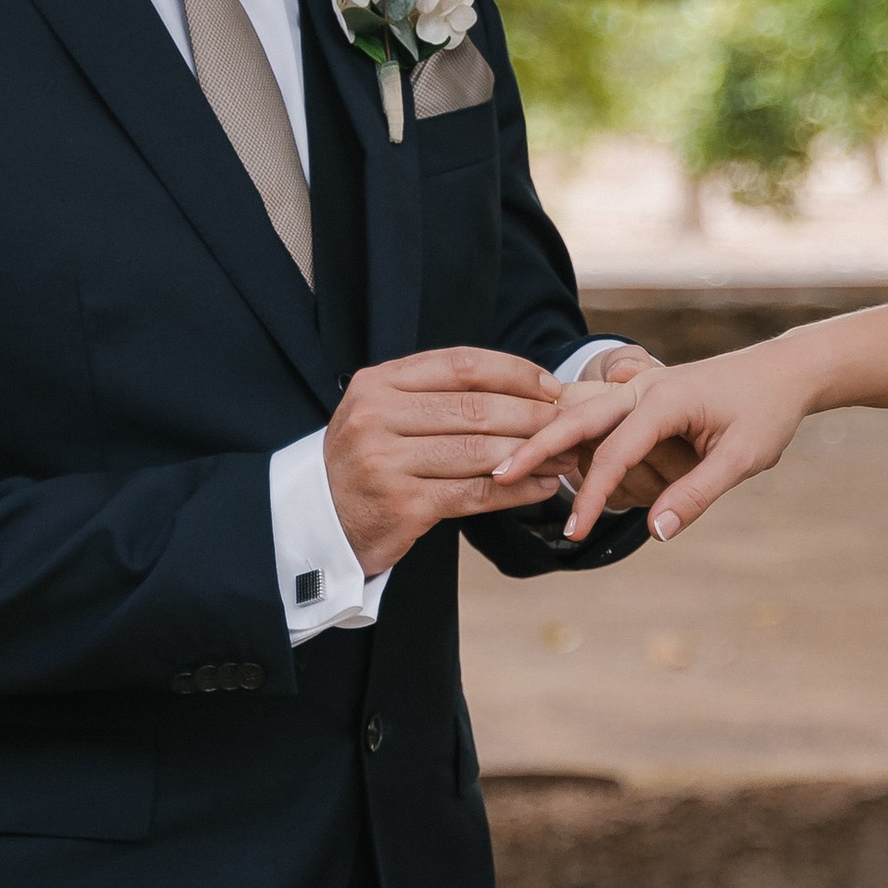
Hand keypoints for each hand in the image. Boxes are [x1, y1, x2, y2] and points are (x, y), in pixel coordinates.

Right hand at [324, 348, 573, 573]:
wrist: (319, 522)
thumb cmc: (366, 463)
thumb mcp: (384, 414)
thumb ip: (436, 396)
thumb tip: (521, 390)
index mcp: (377, 384)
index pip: (460, 365)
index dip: (513, 373)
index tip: (549, 387)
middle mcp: (377, 417)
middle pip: (475, 408)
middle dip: (532, 415)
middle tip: (568, 423)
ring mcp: (387, 462)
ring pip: (479, 451)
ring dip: (532, 454)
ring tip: (564, 457)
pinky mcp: (402, 505)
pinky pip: (474, 494)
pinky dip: (515, 491)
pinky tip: (542, 487)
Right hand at [502, 335, 824, 542]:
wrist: (782, 371)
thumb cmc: (766, 412)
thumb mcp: (743, 457)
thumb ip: (698, 494)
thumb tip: (657, 532)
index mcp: (664, 400)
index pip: (614, 453)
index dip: (593, 497)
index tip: (575, 533)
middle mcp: (641, 387)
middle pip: (575, 417)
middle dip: (536, 446)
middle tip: (497, 474)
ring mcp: (636, 387)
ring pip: (578, 410)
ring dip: (548, 437)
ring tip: (510, 465)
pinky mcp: (638, 395)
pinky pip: (594, 412)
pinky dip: (568, 431)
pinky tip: (546, 455)